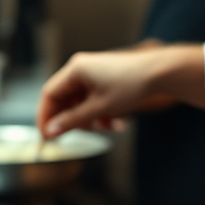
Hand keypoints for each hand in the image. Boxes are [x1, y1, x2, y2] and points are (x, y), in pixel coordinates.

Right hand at [37, 45, 204, 137]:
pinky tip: (113, 123)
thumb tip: (51, 131)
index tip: (47, 137)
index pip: (49, 94)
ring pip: (79, 100)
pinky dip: (98, 111)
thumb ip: (72, 121)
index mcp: (75, 70)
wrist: (159, 73)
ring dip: (88, 117)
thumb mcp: (98, 108)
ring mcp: (93, 71)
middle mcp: (80, 67)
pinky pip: (92, 97)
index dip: (46, 117)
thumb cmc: (130, 86)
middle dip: (70, 119)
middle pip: (64, 98)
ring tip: (105, 128)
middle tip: (73, 137)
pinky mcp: (104, 77)